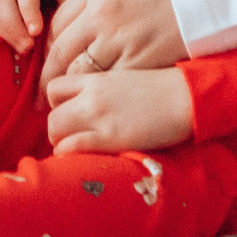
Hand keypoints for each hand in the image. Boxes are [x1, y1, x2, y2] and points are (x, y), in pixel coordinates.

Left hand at [41, 0, 189, 93]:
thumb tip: (68, 30)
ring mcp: (118, 38)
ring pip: (78, 72)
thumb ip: (91, 1)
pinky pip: (105, 83)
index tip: (50, 66)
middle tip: (40, 98)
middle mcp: (101, 13)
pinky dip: (97, 95)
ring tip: (62, 107)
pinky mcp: (137, 60)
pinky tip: (95, 104)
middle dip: (47, 77)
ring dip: (69, 92)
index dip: (49, 50)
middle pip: (60, 52)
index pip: (57, 25)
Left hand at [45, 67, 194, 154]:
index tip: (66, 113)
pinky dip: (68, 154)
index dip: (56, 104)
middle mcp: (92, 96)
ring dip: (60, 142)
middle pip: (51, 113)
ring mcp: (99, 117)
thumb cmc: (162, 89)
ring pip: (55, 129)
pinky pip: (71, 147)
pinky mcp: (110, 138)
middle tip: (70, 136)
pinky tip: (80, 157)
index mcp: (96, 78)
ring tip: (75, 149)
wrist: (186, 97)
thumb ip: (103, 88)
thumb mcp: (125, 78)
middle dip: (56, 127)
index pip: (55, 87)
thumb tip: (91, 102)